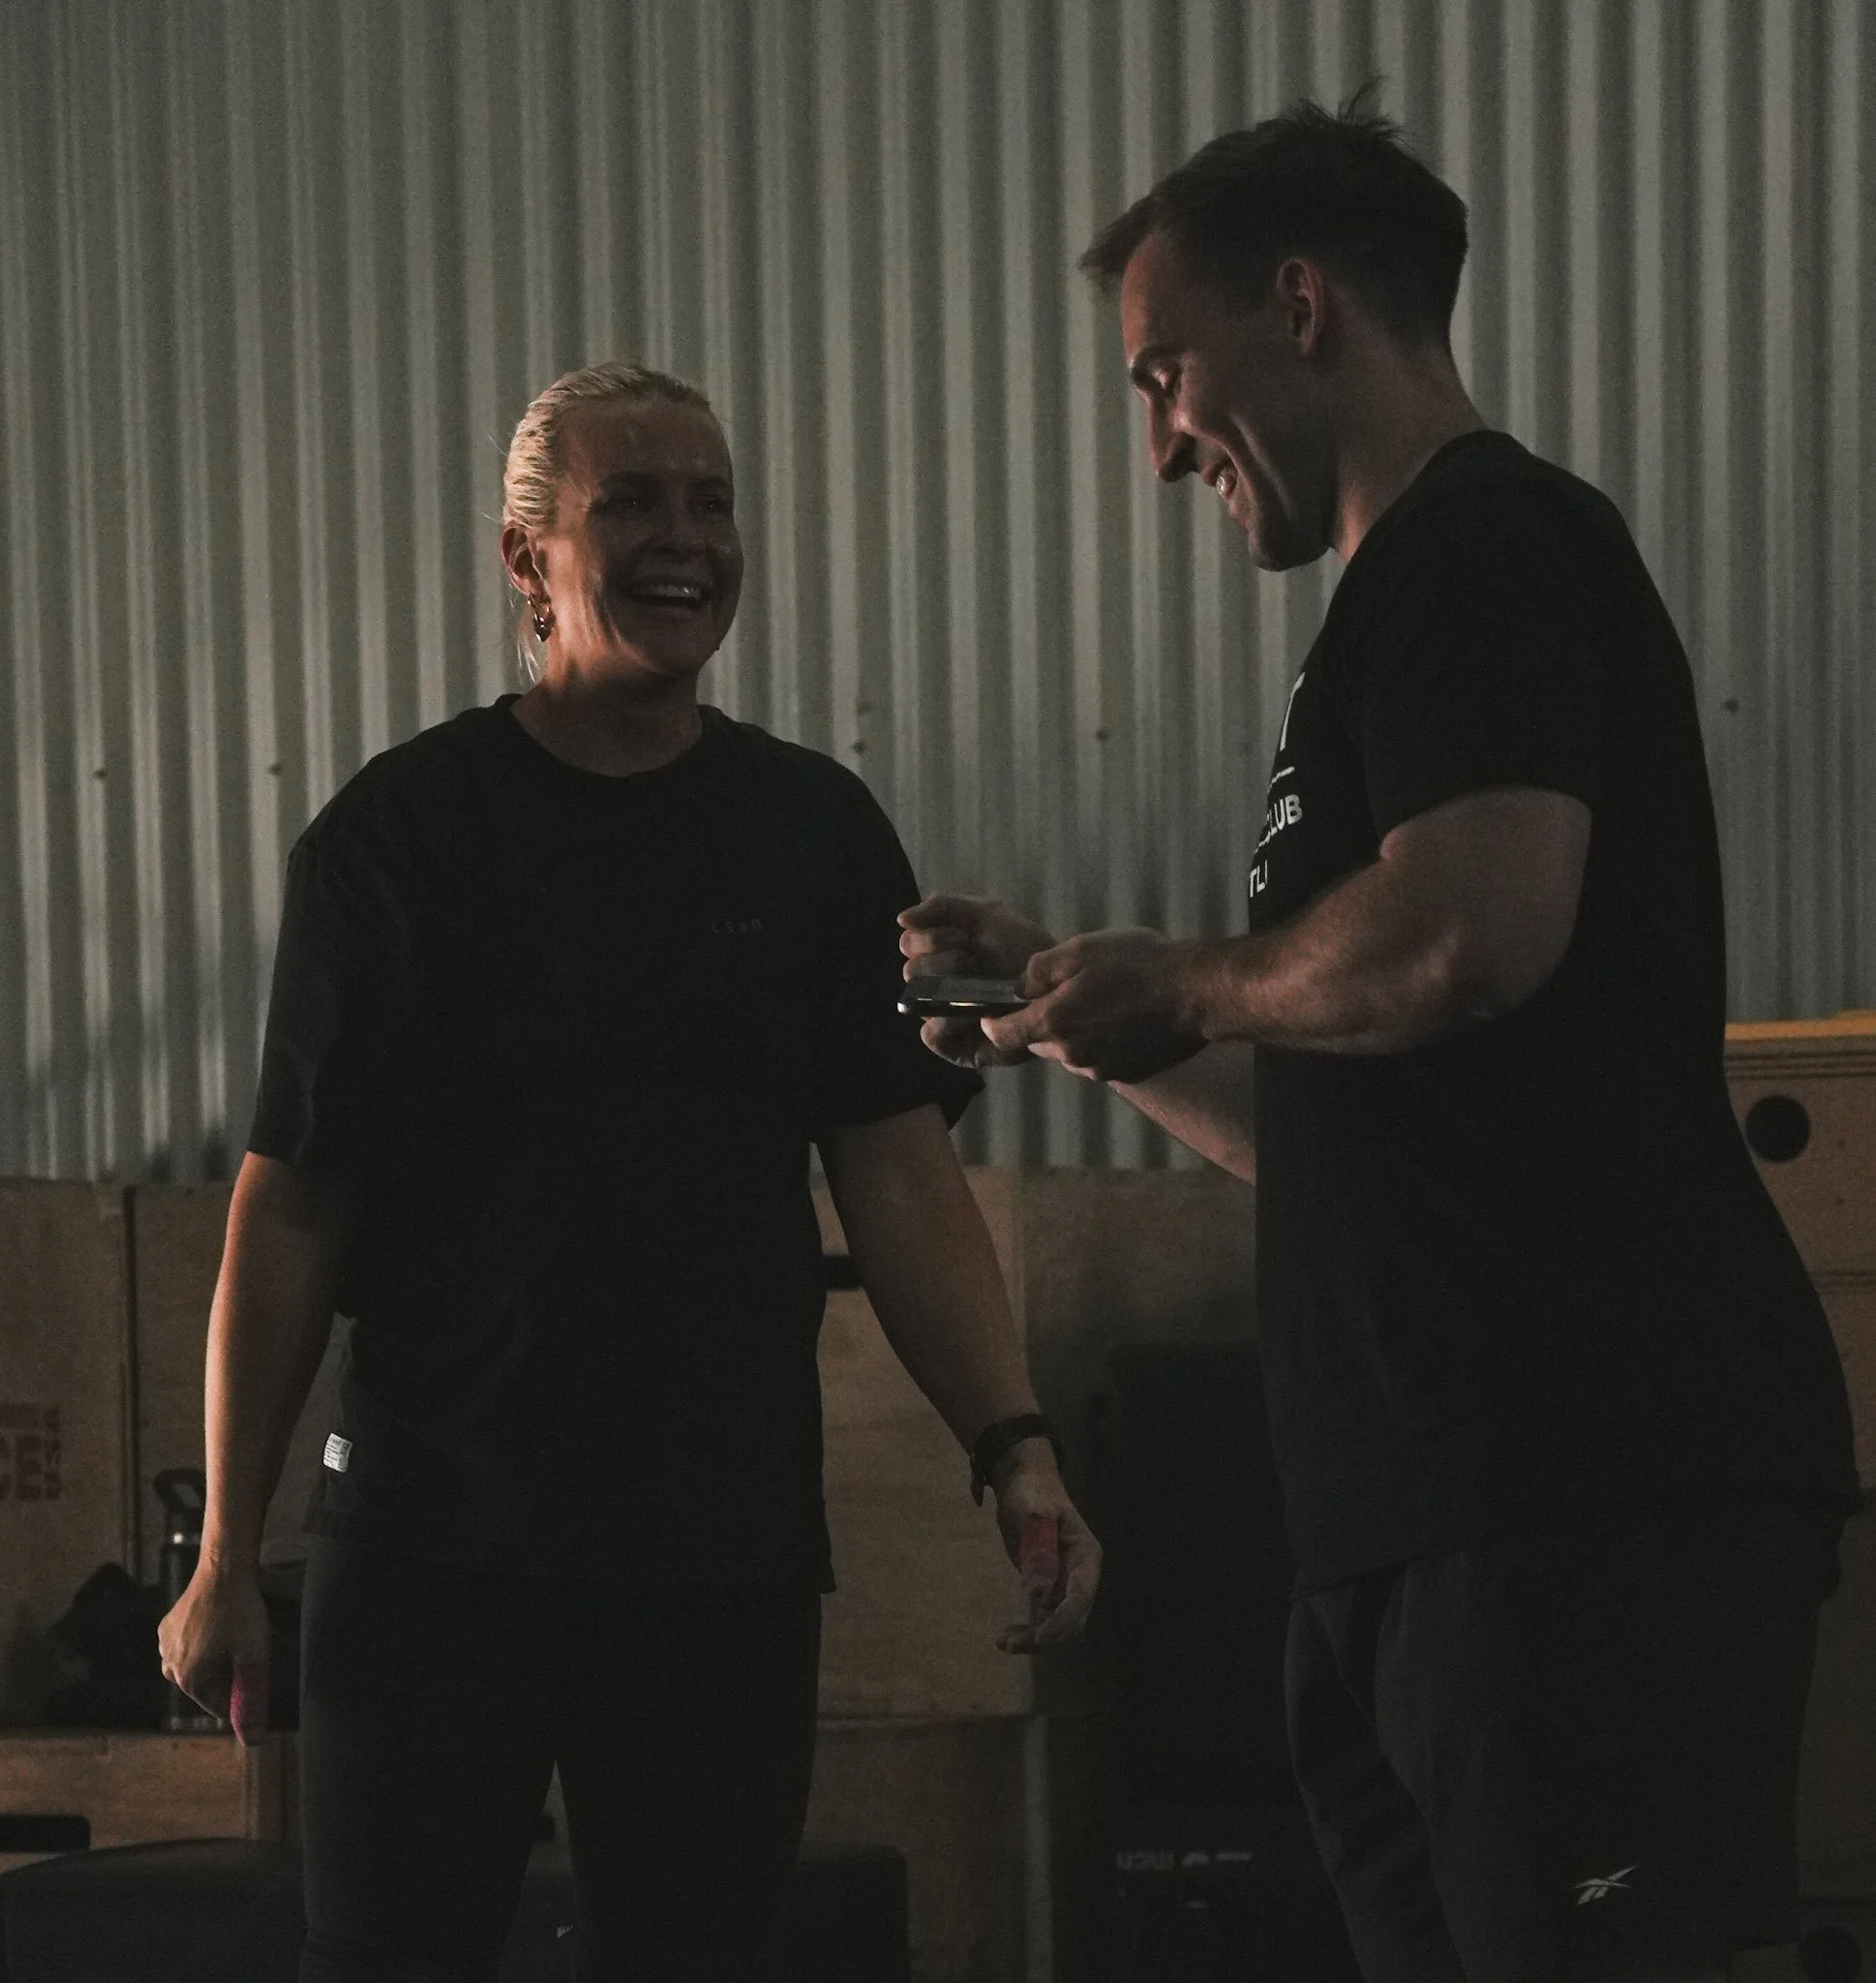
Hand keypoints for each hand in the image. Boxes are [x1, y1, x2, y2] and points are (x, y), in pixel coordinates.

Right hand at [158, 1565, 270, 1744]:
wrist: (223, 1569)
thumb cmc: (241, 1612)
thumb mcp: (254, 1656)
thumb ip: (252, 1700)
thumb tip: (253, 1740)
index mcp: (187, 1679)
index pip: (219, 1705)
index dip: (243, 1693)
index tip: (258, 1674)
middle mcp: (168, 1666)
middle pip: (207, 1686)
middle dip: (229, 1675)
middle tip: (249, 1650)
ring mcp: (164, 1645)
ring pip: (198, 1667)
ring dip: (217, 1659)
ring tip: (236, 1636)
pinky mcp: (166, 1628)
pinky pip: (188, 1648)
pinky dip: (205, 1644)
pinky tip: (221, 1627)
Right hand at [898, 892, 1055, 1071]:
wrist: (1054, 984)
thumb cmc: (1021, 948)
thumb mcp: (986, 914)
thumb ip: (943, 906)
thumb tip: (900, 919)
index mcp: (937, 953)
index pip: (909, 943)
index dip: (935, 938)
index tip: (968, 938)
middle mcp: (935, 985)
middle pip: (912, 971)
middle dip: (947, 961)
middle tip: (977, 963)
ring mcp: (943, 1016)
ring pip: (919, 1000)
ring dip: (950, 988)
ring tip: (982, 988)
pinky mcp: (956, 1046)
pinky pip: (932, 1034)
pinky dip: (948, 1022)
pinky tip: (974, 1014)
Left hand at [983, 928, 1207, 1083]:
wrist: (1196, 995)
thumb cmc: (1137, 965)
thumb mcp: (1080, 950)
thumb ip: (1039, 969)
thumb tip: (1021, 985)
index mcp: (1052, 1024)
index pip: (1001, 1035)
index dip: (993, 1022)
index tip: (993, 1011)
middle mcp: (1071, 1055)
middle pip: (1040, 1041)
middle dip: (1044, 1021)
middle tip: (1067, 992)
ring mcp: (1101, 1069)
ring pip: (1072, 1051)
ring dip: (1077, 1032)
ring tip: (1103, 1002)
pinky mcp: (1128, 1073)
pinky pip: (1102, 1059)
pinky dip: (1104, 1043)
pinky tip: (1125, 1018)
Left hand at [988, 1447, 1100, 1652]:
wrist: (1024, 1483)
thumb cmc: (1032, 1492)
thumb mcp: (1033, 1512)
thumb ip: (1038, 1548)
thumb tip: (1038, 1594)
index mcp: (1085, 1555)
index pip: (1082, 1595)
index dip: (1064, 1619)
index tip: (1042, 1635)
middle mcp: (1080, 1575)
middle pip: (1073, 1618)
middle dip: (1048, 1635)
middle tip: (1014, 1643)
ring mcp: (1064, 1583)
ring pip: (1057, 1624)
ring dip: (1035, 1639)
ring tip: (1004, 1643)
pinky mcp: (1047, 1588)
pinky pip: (1042, 1618)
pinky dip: (1027, 1631)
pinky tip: (1004, 1637)